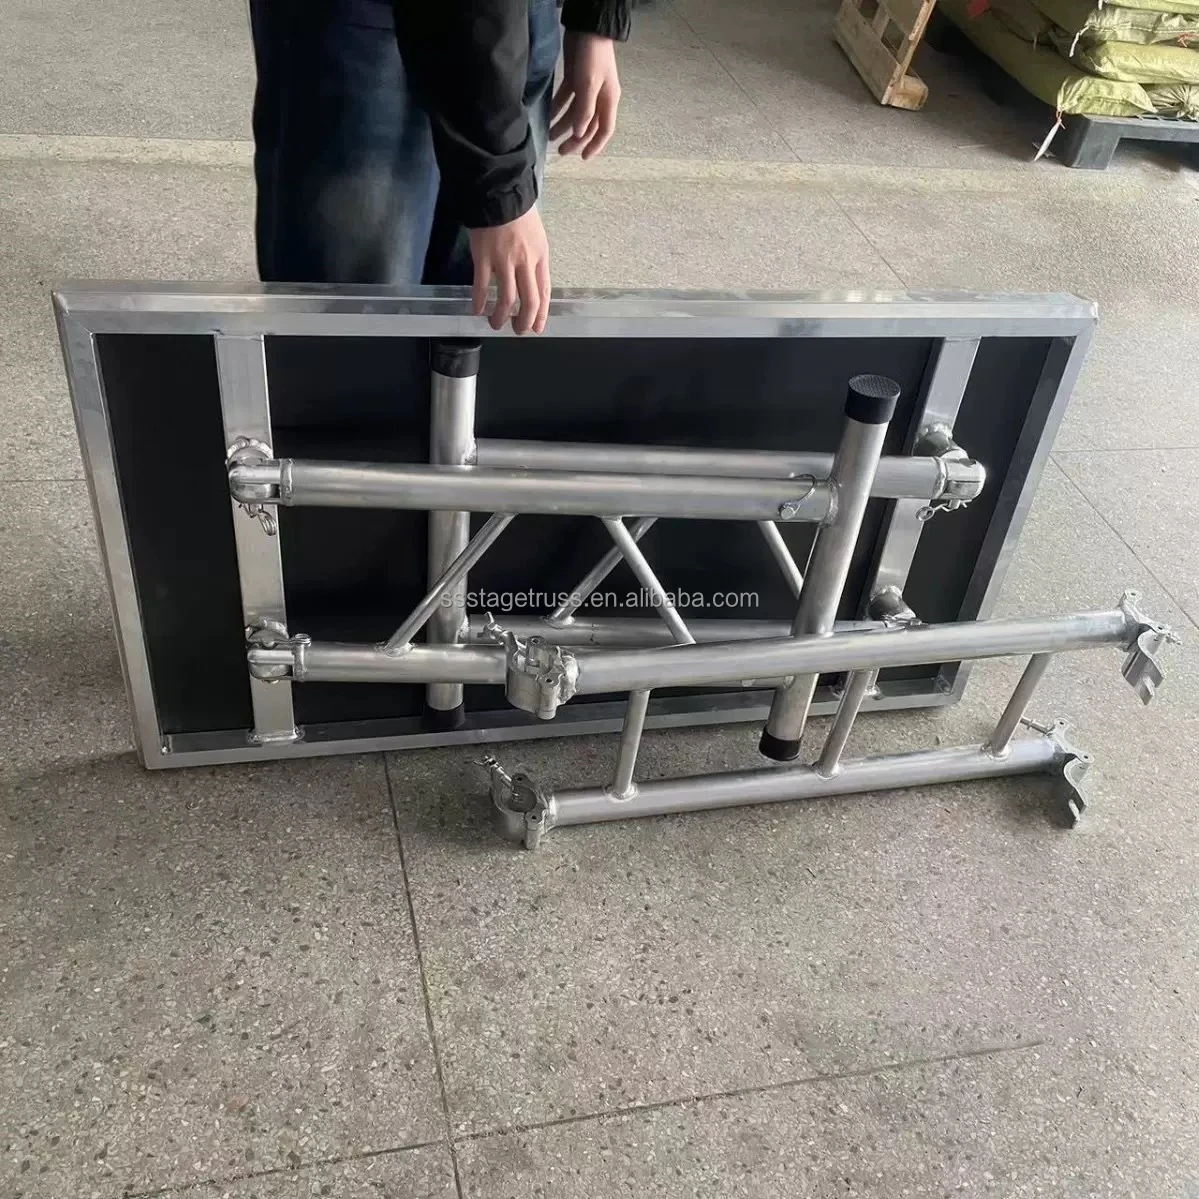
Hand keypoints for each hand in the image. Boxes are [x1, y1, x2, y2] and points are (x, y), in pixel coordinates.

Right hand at [468, 206, 550, 334]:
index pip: (544, 292)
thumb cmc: (519, 212)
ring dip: (501, 316)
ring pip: (507, 299)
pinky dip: (479, 301)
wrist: (499, 192)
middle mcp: (525, 262)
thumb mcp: (537, 236)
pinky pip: (481, 286)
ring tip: (496, 323)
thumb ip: (534, 259)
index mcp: (540, 256)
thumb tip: (531, 281)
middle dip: (524, 321)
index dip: (541, 314)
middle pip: (529, 301)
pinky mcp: (483, 257)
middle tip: (518, 330)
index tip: (537, 328)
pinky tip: (477, 310)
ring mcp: (504, 261)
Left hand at [550, 32, 620, 159]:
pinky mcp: (575, 78)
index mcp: (608, 101)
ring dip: (563, 125)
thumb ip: (584, 110)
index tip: (582, 158)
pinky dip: (558, 108)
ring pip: (575, 113)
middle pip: (588, 125)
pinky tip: (548, 116)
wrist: (588, 27)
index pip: (604, 130)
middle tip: (560, 151)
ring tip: (550, 135)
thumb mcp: (589, 84)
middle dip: (575, 139)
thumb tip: (578, 134)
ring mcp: (587, 88)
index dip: (594, 145)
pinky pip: (566, 99)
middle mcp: (599, 98)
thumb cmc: (593, 56)